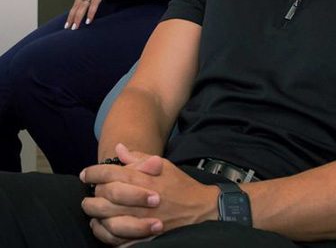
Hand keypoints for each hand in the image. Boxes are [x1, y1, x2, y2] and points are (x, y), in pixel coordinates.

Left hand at [65, 0, 125, 28]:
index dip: (73, 10)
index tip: (70, 18)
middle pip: (77, 4)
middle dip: (72, 17)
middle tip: (68, 27)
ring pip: (82, 6)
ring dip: (78, 18)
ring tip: (75, 27)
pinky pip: (94, 4)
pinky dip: (90, 13)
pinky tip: (88, 21)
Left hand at [80, 144, 215, 244]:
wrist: (199, 209)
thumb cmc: (179, 185)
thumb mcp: (162, 164)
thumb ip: (138, 158)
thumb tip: (119, 148)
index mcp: (143, 179)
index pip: (111, 173)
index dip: (94, 172)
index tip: (85, 173)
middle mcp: (138, 199)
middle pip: (105, 196)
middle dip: (92, 193)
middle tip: (88, 191)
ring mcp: (139, 220)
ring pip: (106, 218)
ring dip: (94, 213)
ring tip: (89, 209)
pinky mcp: (141, 237)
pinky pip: (115, 238)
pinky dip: (103, 233)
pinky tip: (99, 226)